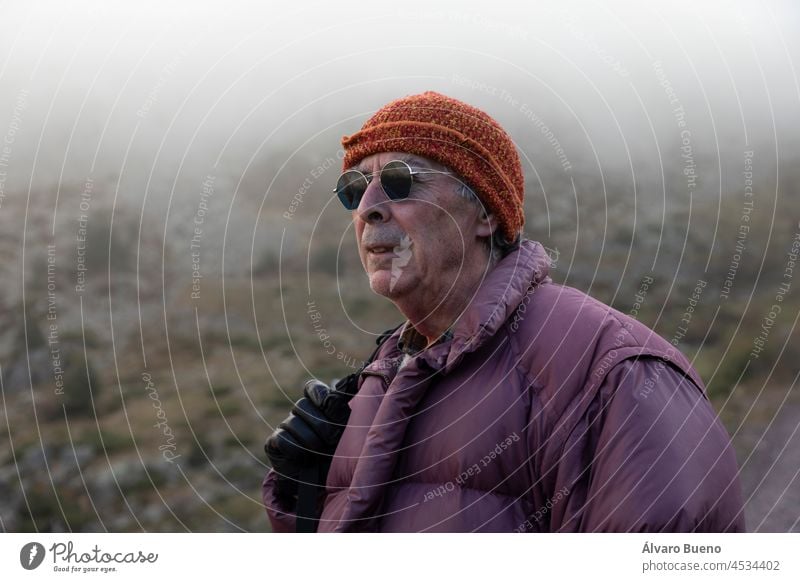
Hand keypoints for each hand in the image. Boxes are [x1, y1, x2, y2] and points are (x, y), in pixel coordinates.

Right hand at [265, 379, 353, 504]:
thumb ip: (347, 409)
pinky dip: (295, 449)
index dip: (319, 394)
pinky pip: (282, 439)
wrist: (329, 487)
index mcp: (319, 407)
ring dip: (309, 439)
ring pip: (292, 422)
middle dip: (319, 423)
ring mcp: (286, 427)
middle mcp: (301, 414)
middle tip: (332, 440)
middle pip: (301, 405)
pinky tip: (305, 459)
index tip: (328, 404)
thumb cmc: (344, 457)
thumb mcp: (350, 431)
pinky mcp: (274, 443)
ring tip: (320, 453)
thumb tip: (355, 382)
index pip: (312, 388)